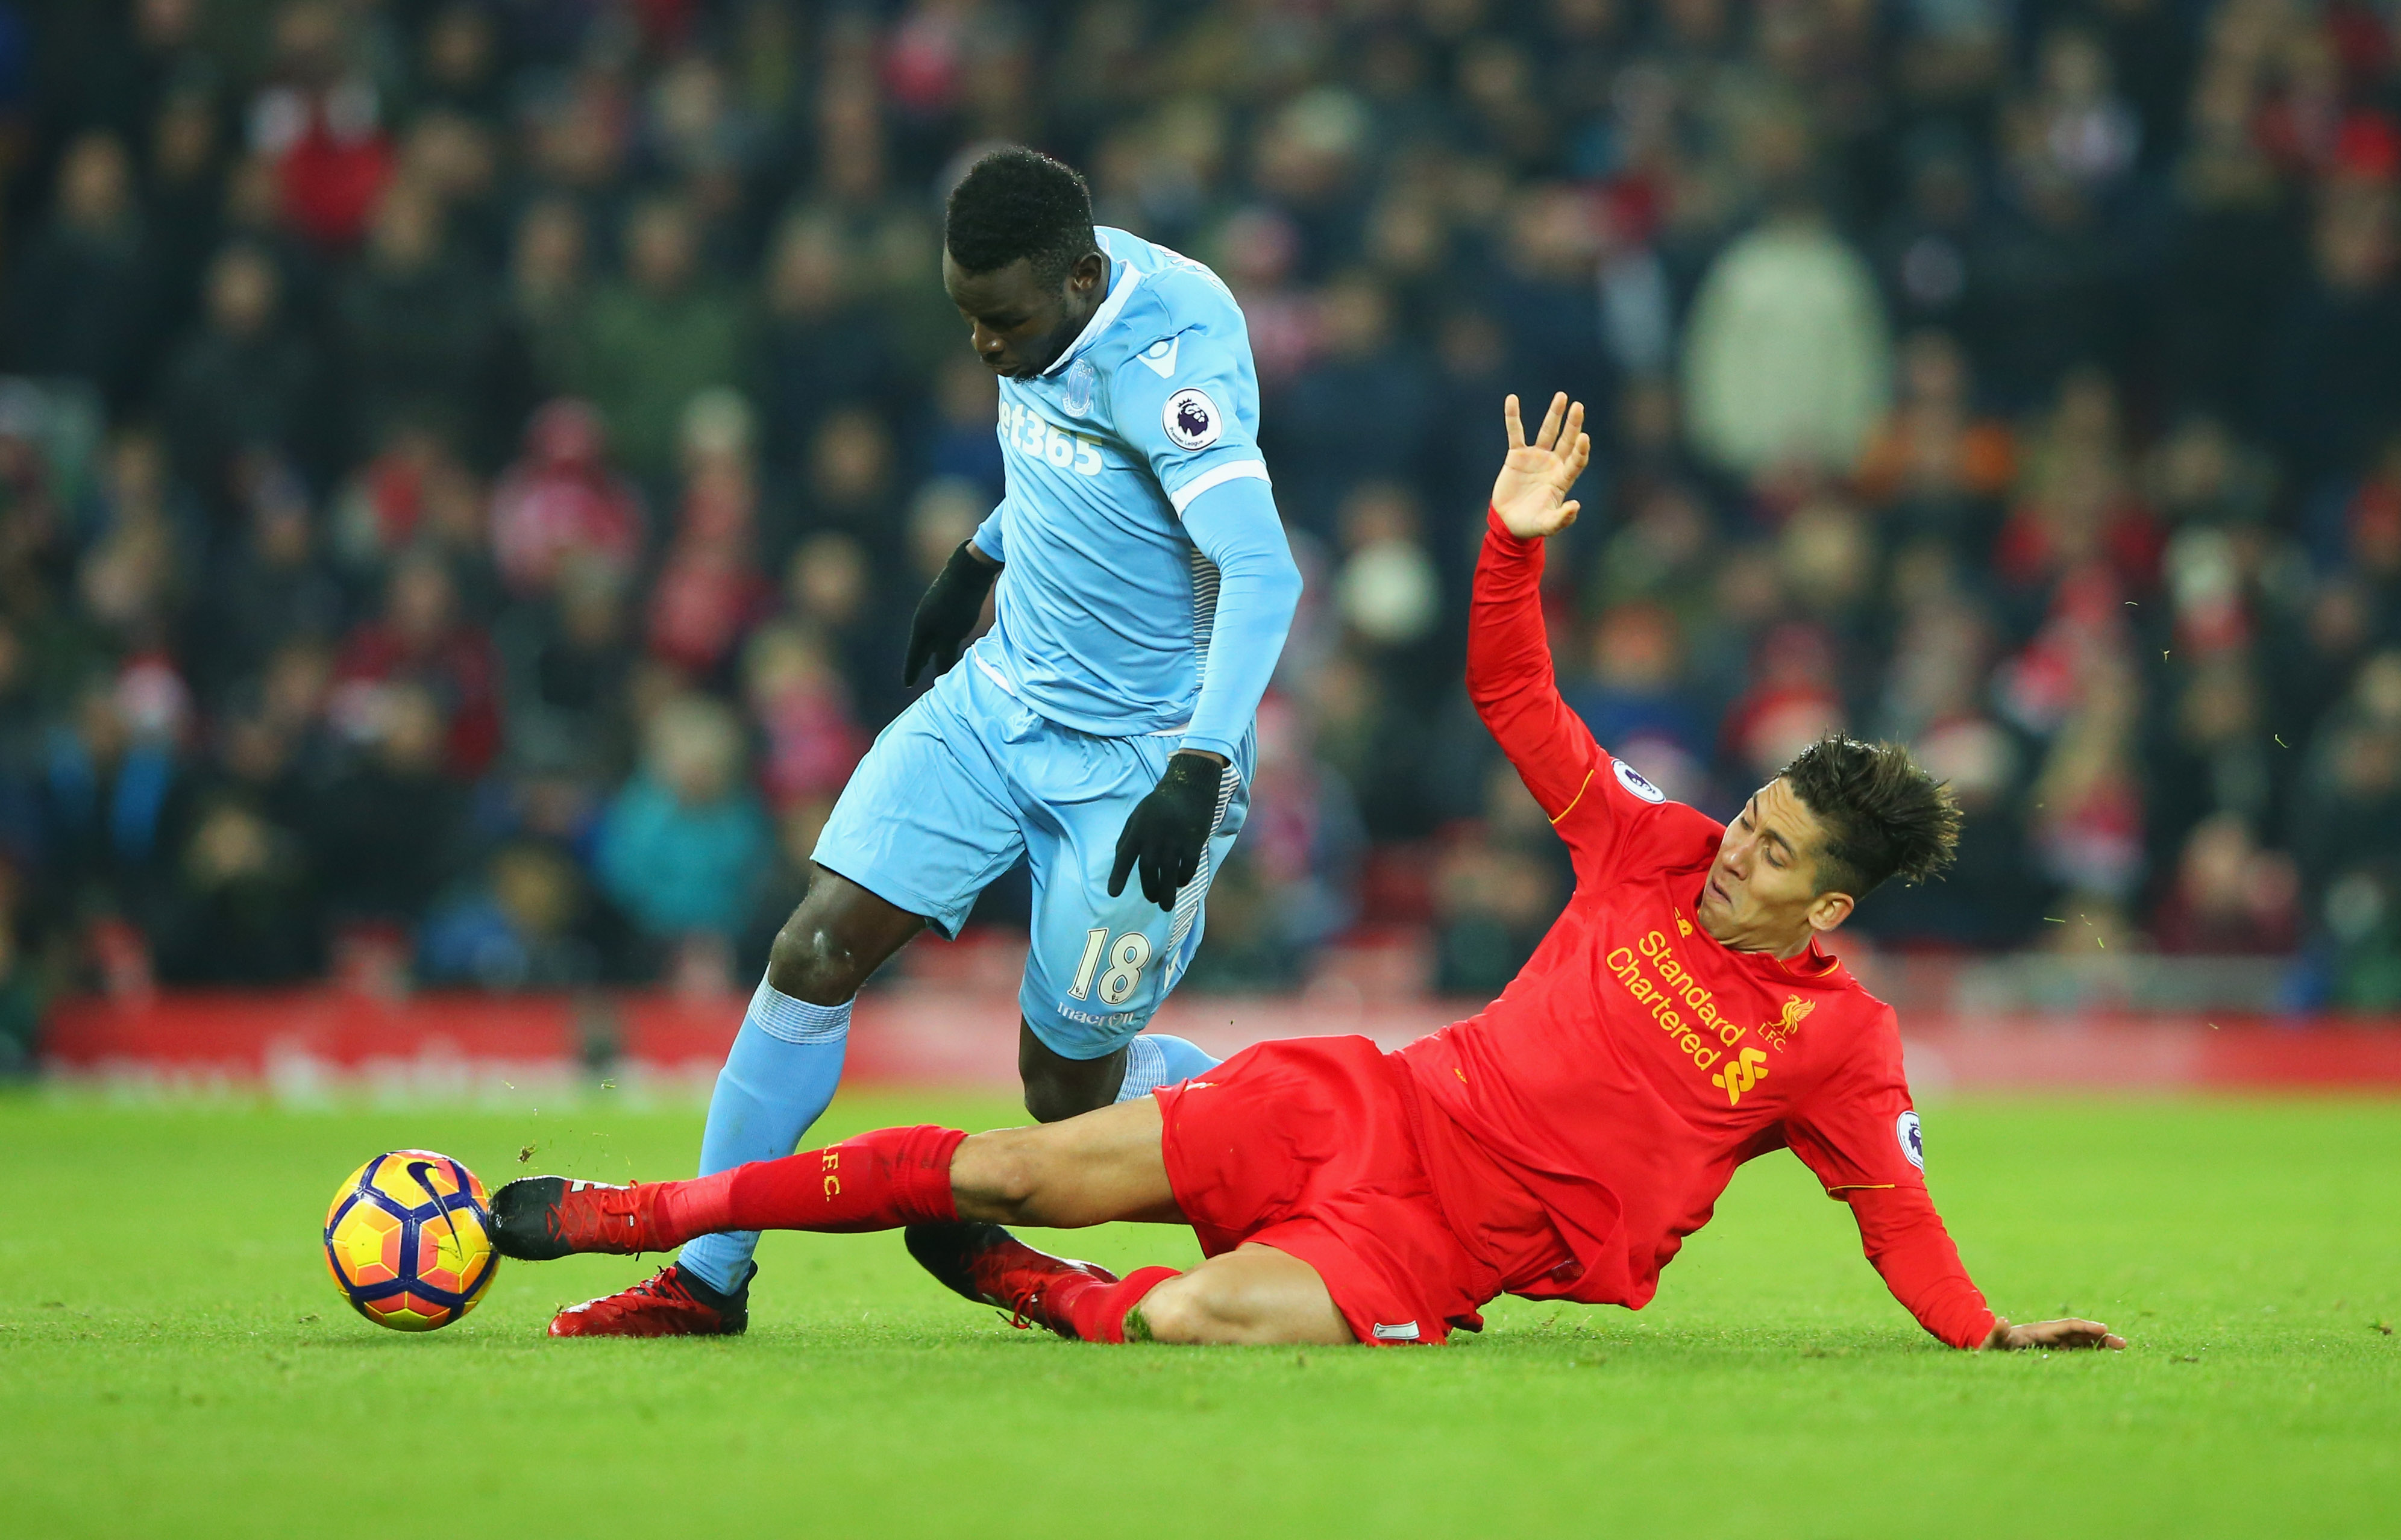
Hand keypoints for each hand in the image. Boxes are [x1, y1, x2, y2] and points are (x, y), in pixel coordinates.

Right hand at [904, 541, 1000, 685]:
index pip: (915, 655)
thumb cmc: (959, 605)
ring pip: (932, 634)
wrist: (969, 569)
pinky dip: (941, 636)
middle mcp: (924, 617)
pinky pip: (940, 625)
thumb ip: (946, 655)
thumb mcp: (953, 635)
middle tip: (917, 671)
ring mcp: (934, 607)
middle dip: (920, 659)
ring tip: (932, 658)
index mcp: (921, 627)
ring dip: (932, 647)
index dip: (912, 670)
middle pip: (921, 644)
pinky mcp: (946, 600)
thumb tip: (940, 672)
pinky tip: (949, 635)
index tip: (908, 683)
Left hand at [1109, 751, 1225, 909]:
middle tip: (1152, 899)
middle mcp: (1155, 837)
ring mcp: (1175, 841)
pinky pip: (1188, 867)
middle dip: (1150, 888)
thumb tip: (1119, 860)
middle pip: (1148, 869)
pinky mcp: (1193, 843)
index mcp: (1138, 830)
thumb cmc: (1159, 805)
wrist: (1189, 789)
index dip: (1118, 876)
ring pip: (1169, 873)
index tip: (1113, 893)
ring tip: (1166, 905)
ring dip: (1167, 892)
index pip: (1124, 856)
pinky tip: (1181, 882)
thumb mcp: (1137, 816)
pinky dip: (1184, 878)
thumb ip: (1127, 838)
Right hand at [1489, 392, 1591, 539]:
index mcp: (1562, 479)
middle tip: (1578, 406)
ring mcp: (1536, 458)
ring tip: (1562, 397)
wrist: (1509, 523)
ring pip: (1547, 432)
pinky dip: (1513, 417)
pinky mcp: (1517, 456)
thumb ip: (1562, 519)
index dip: (1581, 450)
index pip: (1576, 461)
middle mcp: (1553, 464)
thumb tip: (1576, 506)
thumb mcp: (1548, 525)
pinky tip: (1512, 400)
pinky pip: (1515, 433)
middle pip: (1566, 440)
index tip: (1584, 437)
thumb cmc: (1532, 525)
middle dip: (1573, 424)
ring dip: (1554, 415)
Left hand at [1979, 1316, 2126, 1351]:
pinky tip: (2104, 1357)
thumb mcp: (1992, 1340)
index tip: (2104, 1329)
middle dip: (2100, 1336)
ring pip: (2081, 1341)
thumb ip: (1997, 1332)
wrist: (1988, 1344)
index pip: (2068, 1327)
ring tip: (2121, 1348)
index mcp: (2041, 1331)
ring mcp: (2053, 1342)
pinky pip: (2075, 1349)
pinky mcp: (2053, 1350)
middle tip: (2123, 1343)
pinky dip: (2090, 1351)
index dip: (2085, 1327)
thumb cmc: (1991, 1344)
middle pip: (2080, 1332)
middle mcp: (2050, 1334)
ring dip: (2100, 1343)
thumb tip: (2001, 1320)